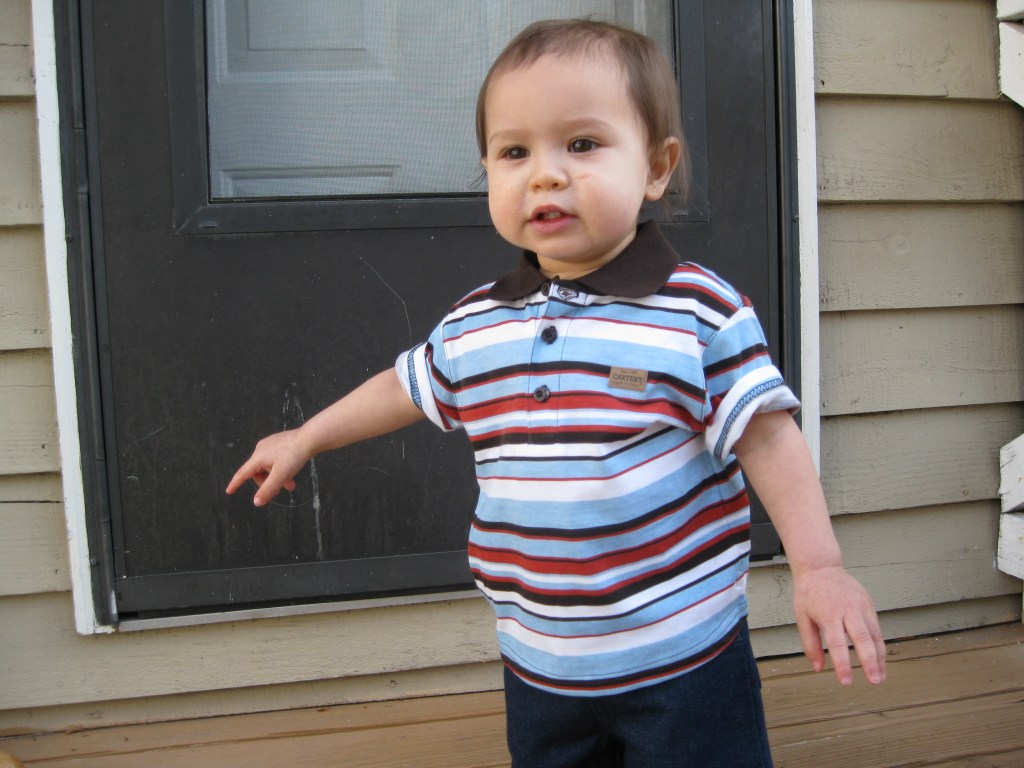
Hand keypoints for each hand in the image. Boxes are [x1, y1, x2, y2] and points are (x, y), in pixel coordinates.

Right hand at [226, 429, 311, 505]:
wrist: (310, 438)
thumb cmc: (294, 455)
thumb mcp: (281, 475)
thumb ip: (268, 489)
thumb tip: (256, 503)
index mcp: (258, 457)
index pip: (243, 473)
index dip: (236, 483)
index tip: (228, 491)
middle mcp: (261, 449)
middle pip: (259, 472)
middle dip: (268, 483)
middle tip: (279, 492)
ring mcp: (270, 445)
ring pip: (269, 467)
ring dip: (277, 478)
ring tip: (290, 485)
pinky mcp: (279, 442)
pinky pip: (275, 460)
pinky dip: (281, 469)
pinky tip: (292, 472)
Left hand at [792, 564, 885, 685]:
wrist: (821, 567)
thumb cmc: (809, 593)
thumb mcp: (802, 616)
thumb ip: (810, 643)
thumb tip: (817, 667)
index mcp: (829, 614)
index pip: (837, 643)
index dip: (842, 664)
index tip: (846, 681)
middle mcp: (848, 610)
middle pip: (862, 638)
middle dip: (870, 662)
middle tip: (874, 681)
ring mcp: (861, 606)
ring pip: (875, 634)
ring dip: (879, 657)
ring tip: (880, 677)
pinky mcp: (869, 604)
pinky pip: (877, 628)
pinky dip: (880, 645)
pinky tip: (880, 660)